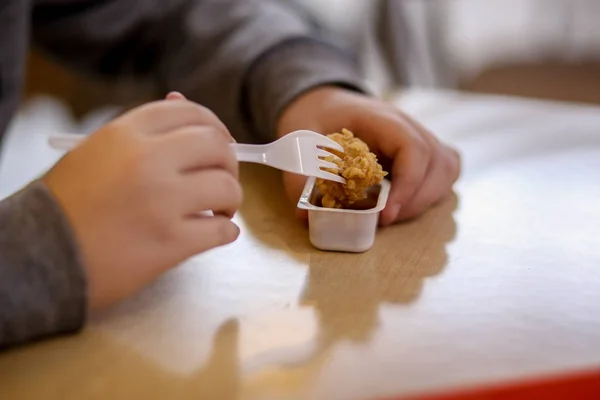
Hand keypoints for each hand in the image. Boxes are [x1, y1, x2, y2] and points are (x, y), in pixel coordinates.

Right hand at [43, 93, 241, 309]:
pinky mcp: (171, 242)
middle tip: (222, 180)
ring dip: (231, 199)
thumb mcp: (94, 153)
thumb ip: (140, 132)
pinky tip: (216, 231)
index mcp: (126, 134)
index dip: (215, 127)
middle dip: (229, 163)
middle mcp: (147, 160)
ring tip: (218, 210)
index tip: (221, 144)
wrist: (41, 255)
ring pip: (227, 187)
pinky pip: (221, 230)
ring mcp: (162, 201)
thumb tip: (181, 100)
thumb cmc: (68, 204)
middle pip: (217, 146)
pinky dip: (226, 231)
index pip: (190, 113)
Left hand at [277, 87, 459, 224]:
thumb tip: (305, 216)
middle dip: (415, 200)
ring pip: (446, 169)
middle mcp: (408, 126)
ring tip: (392, 215)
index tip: (386, 214)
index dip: (407, 184)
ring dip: (425, 199)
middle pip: (438, 162)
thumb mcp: (298, 140)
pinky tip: (403, 204)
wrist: (321, 101)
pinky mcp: (419, 152)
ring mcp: (418, 137)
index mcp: (381, 118)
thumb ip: (301, 176)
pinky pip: (443, 172)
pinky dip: (431, 193)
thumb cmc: (314, 117)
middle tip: (384, 220)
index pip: (413, 148)